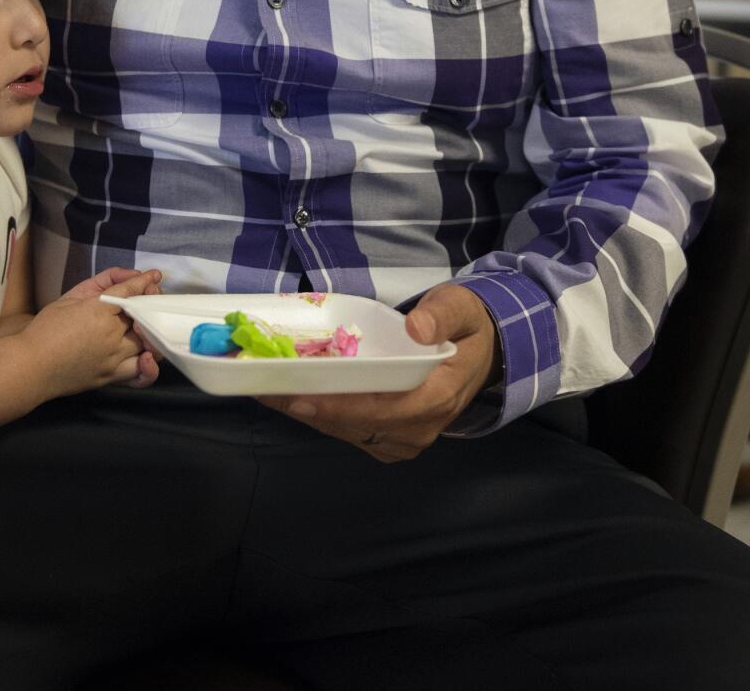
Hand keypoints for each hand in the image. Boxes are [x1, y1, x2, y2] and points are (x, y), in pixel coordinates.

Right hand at [21, 269, 159, 396]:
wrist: (30, 367)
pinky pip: (140, 374)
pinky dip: (149, 365)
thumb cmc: (44, 331)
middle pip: (143, 316)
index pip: (129, 293)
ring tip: (151, 323)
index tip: (154, 275)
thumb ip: (99, 285)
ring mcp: (113, 358)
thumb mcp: (69, 298)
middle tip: (152, 296)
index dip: (144, 282)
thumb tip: (123, 278)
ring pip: (147, 343)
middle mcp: (111, 335)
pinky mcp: (111, 376)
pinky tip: (147, 357)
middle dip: (151, 303)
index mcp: (98, 312)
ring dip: (153, 330)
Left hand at [259, 283, 498, 463]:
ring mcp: (407, 439)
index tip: (300, 396)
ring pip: (348, 434)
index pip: (383, 410)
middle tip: (265, 388)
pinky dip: (322, 418)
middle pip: (356, 426)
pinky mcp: (393, 441)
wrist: (484, 354)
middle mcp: (421, 428)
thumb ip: (442, 314)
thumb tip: (417, 327)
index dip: (340, 408)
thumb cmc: (466, 327)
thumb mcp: (461, 308)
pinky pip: (352, 435)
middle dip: (310, 409)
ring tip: (269, 392)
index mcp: (438, 397)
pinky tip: (294, 398)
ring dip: (309, 415)